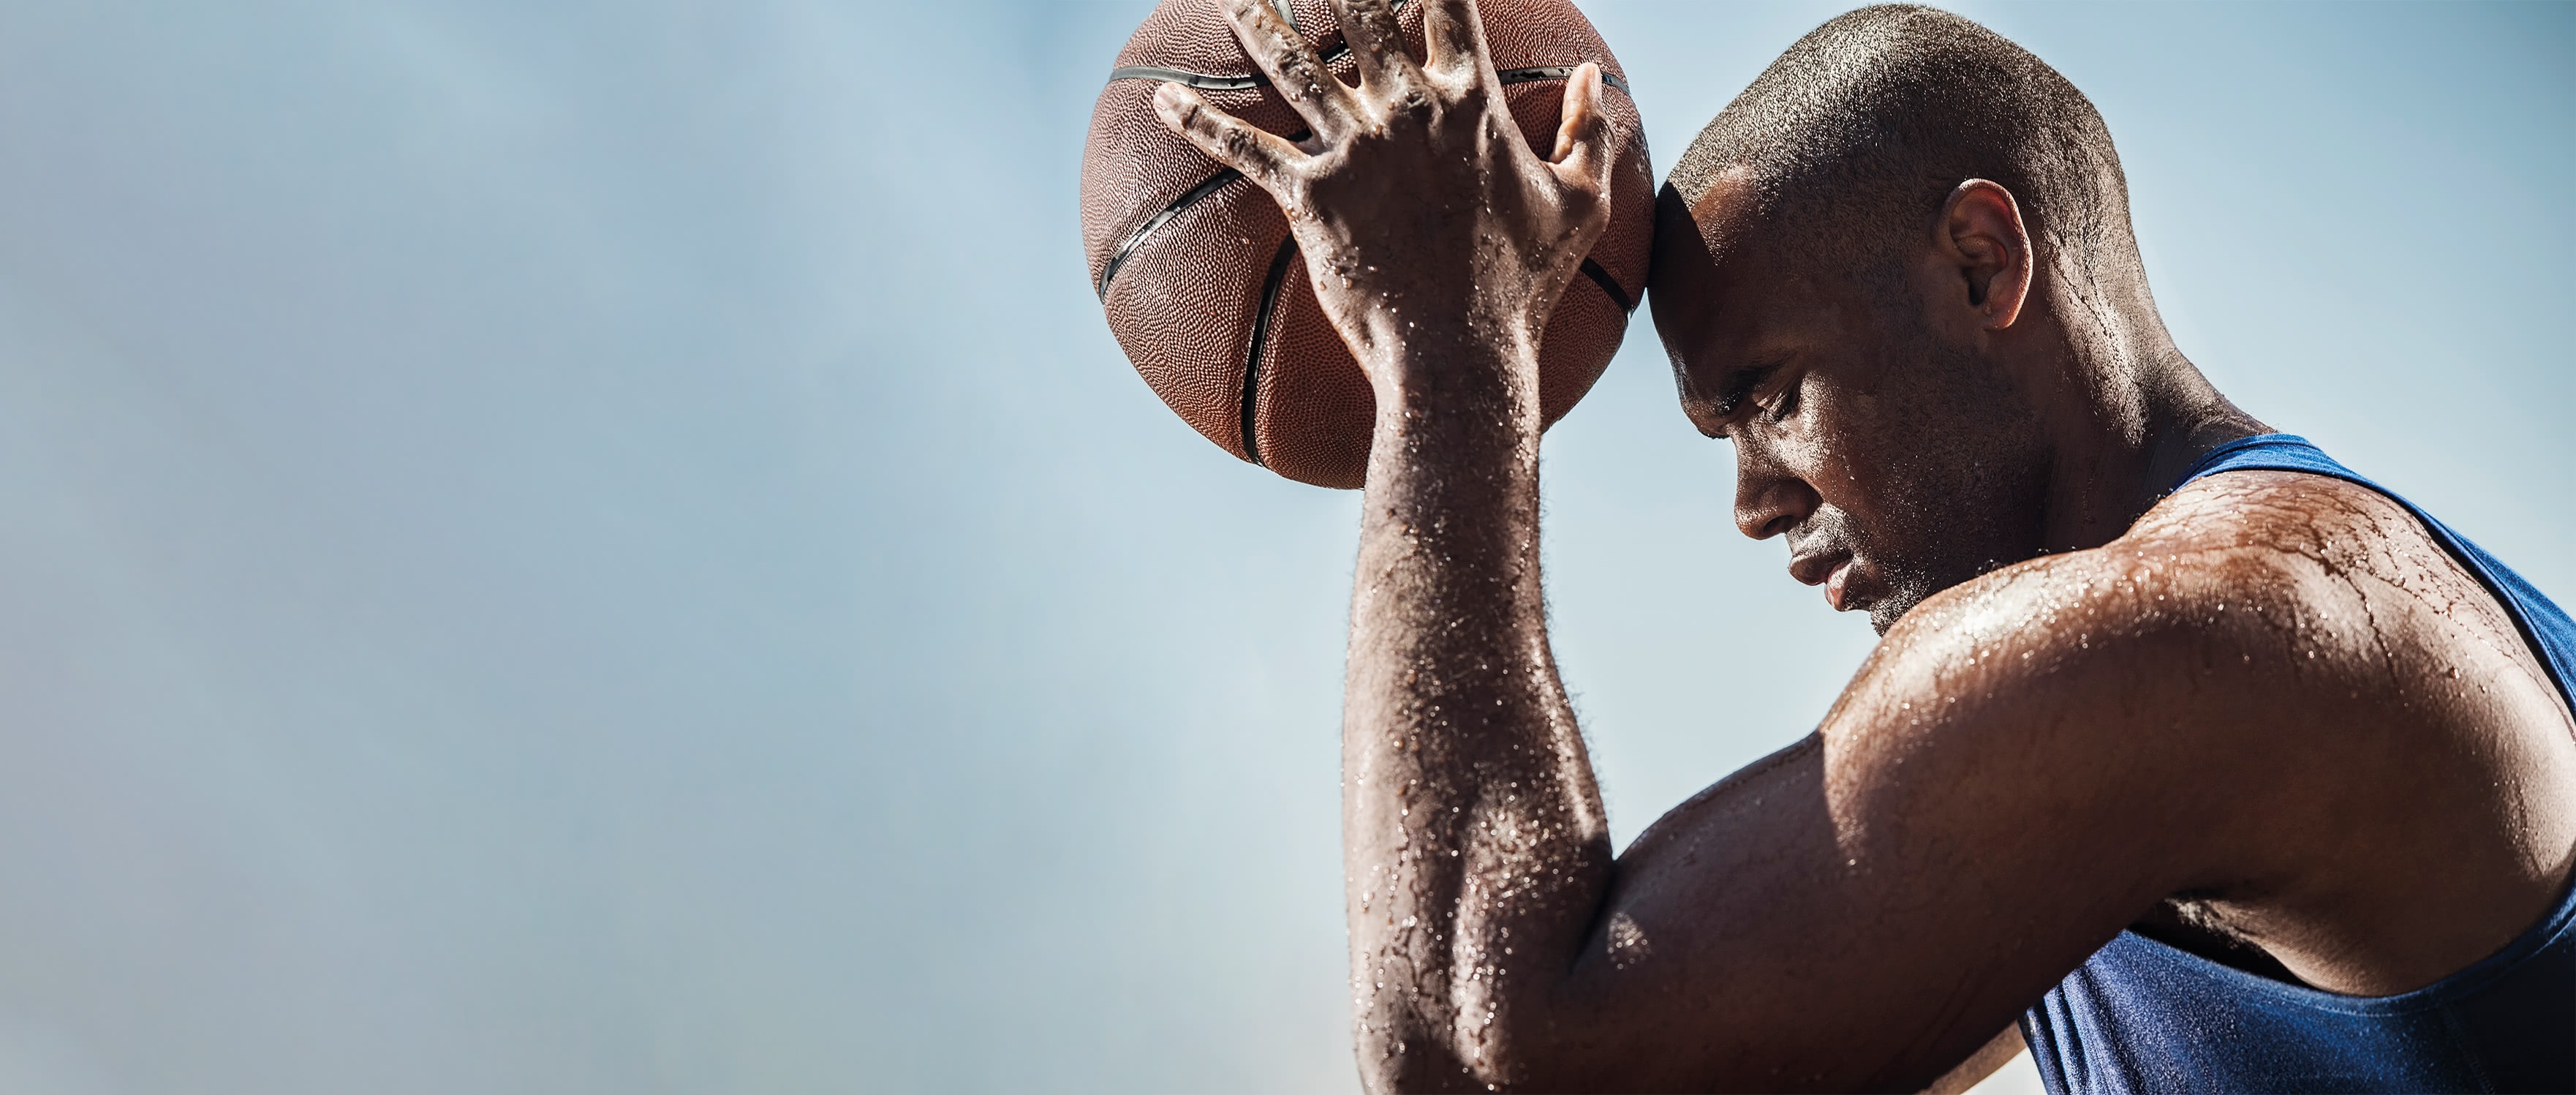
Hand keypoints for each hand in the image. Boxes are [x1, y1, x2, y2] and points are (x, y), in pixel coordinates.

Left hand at [1152, 0, 1615, 408]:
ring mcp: (1356, 150)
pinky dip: (1197, 121)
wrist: (1462, 354)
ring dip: (1256, 22)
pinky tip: (1159, 99)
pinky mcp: (1310, 196)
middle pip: (1362, 14)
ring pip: (1293, 65)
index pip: (1446, 6)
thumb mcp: (1580, 206)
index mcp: (1471, 104)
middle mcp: (1409, 111)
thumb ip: (1589, 133)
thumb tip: (1595, 76)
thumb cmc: (1523, 287)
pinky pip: (1242, 149)